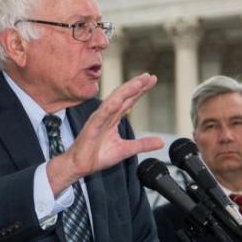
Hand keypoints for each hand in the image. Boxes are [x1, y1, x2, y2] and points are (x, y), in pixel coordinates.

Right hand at [47, 73, 163, 194]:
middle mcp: (106, 115)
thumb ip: (143, 144)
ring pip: (113, 101)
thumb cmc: (97, 155)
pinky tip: (117, 101)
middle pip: (123, 96)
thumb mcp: (126, 150)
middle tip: (148, 76)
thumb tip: (161, 142)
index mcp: (114, 118)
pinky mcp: (91, 128)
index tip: (152, 79)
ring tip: (138, 83)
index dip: (140, 90)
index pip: (129, 100)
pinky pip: (100, 116)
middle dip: (136, 85)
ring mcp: (98, 119)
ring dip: (125, 91)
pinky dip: (108, 108)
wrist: (80, 165)